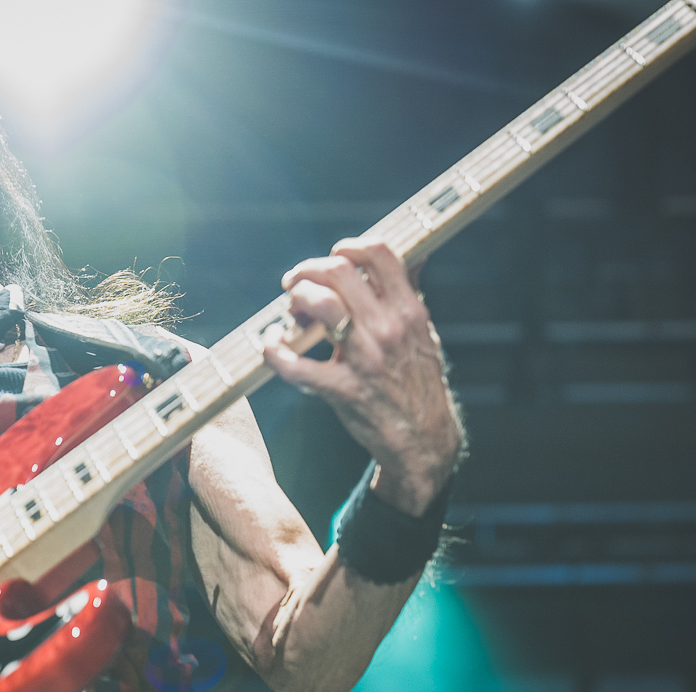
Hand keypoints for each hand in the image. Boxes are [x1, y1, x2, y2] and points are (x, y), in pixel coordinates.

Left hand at [261, 237, 461, 516]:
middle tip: (296, 283)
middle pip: (339, 271)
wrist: (424, 440)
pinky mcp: (342, 390)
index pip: (378, 254)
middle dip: (308, 270)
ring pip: (320, 306)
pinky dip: (274, 352)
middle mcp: (388, 329)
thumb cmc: (418, 384)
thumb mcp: (423, 335)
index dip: (349, 246)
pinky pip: (297, 365)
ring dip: (296, 300)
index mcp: (409, 311)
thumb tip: (414, 255)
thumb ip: (410, 295)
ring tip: (292, 313)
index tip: (335, 255)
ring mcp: (364, 359)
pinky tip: (271, 346)